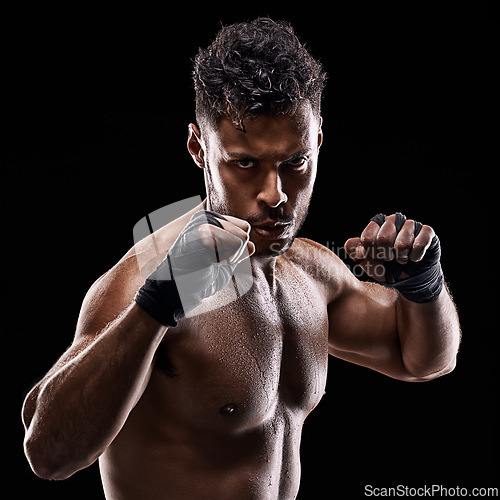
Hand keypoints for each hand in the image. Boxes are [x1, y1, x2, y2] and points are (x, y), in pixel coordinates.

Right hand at [135, 210, 254, 325]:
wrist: (177, 291)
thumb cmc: (197, 276)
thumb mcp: (223, 260)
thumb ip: (237, 250)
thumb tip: (252, 245)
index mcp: (210, 219)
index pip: (244, 227)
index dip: (238, 248)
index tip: (218, 257)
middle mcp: (205, 217)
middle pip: (245, 232)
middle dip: (235, 253)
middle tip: (213, 262)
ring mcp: (202, 225)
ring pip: (241, 239)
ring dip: (230, 257)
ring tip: (209, 263)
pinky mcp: (202, 236)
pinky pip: (233, 247)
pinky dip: (225, 260)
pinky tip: (207, 264)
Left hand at [344, 212, 442, 302]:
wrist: (410, 279)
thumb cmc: (387, 267)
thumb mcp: (368, 262)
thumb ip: (356, 251)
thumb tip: (351, 245)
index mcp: (377, 226)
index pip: (368, 235)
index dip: (370, 250)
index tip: (374, 257)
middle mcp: (393, 221)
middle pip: (384, 237)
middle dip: (386, 254)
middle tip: (390, 258)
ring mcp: (411, 225)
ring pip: (403, 241)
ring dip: (401, 255)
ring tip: (402, 259)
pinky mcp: (427, 232)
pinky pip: (421, 241)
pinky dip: (416, 254)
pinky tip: (414, 258)